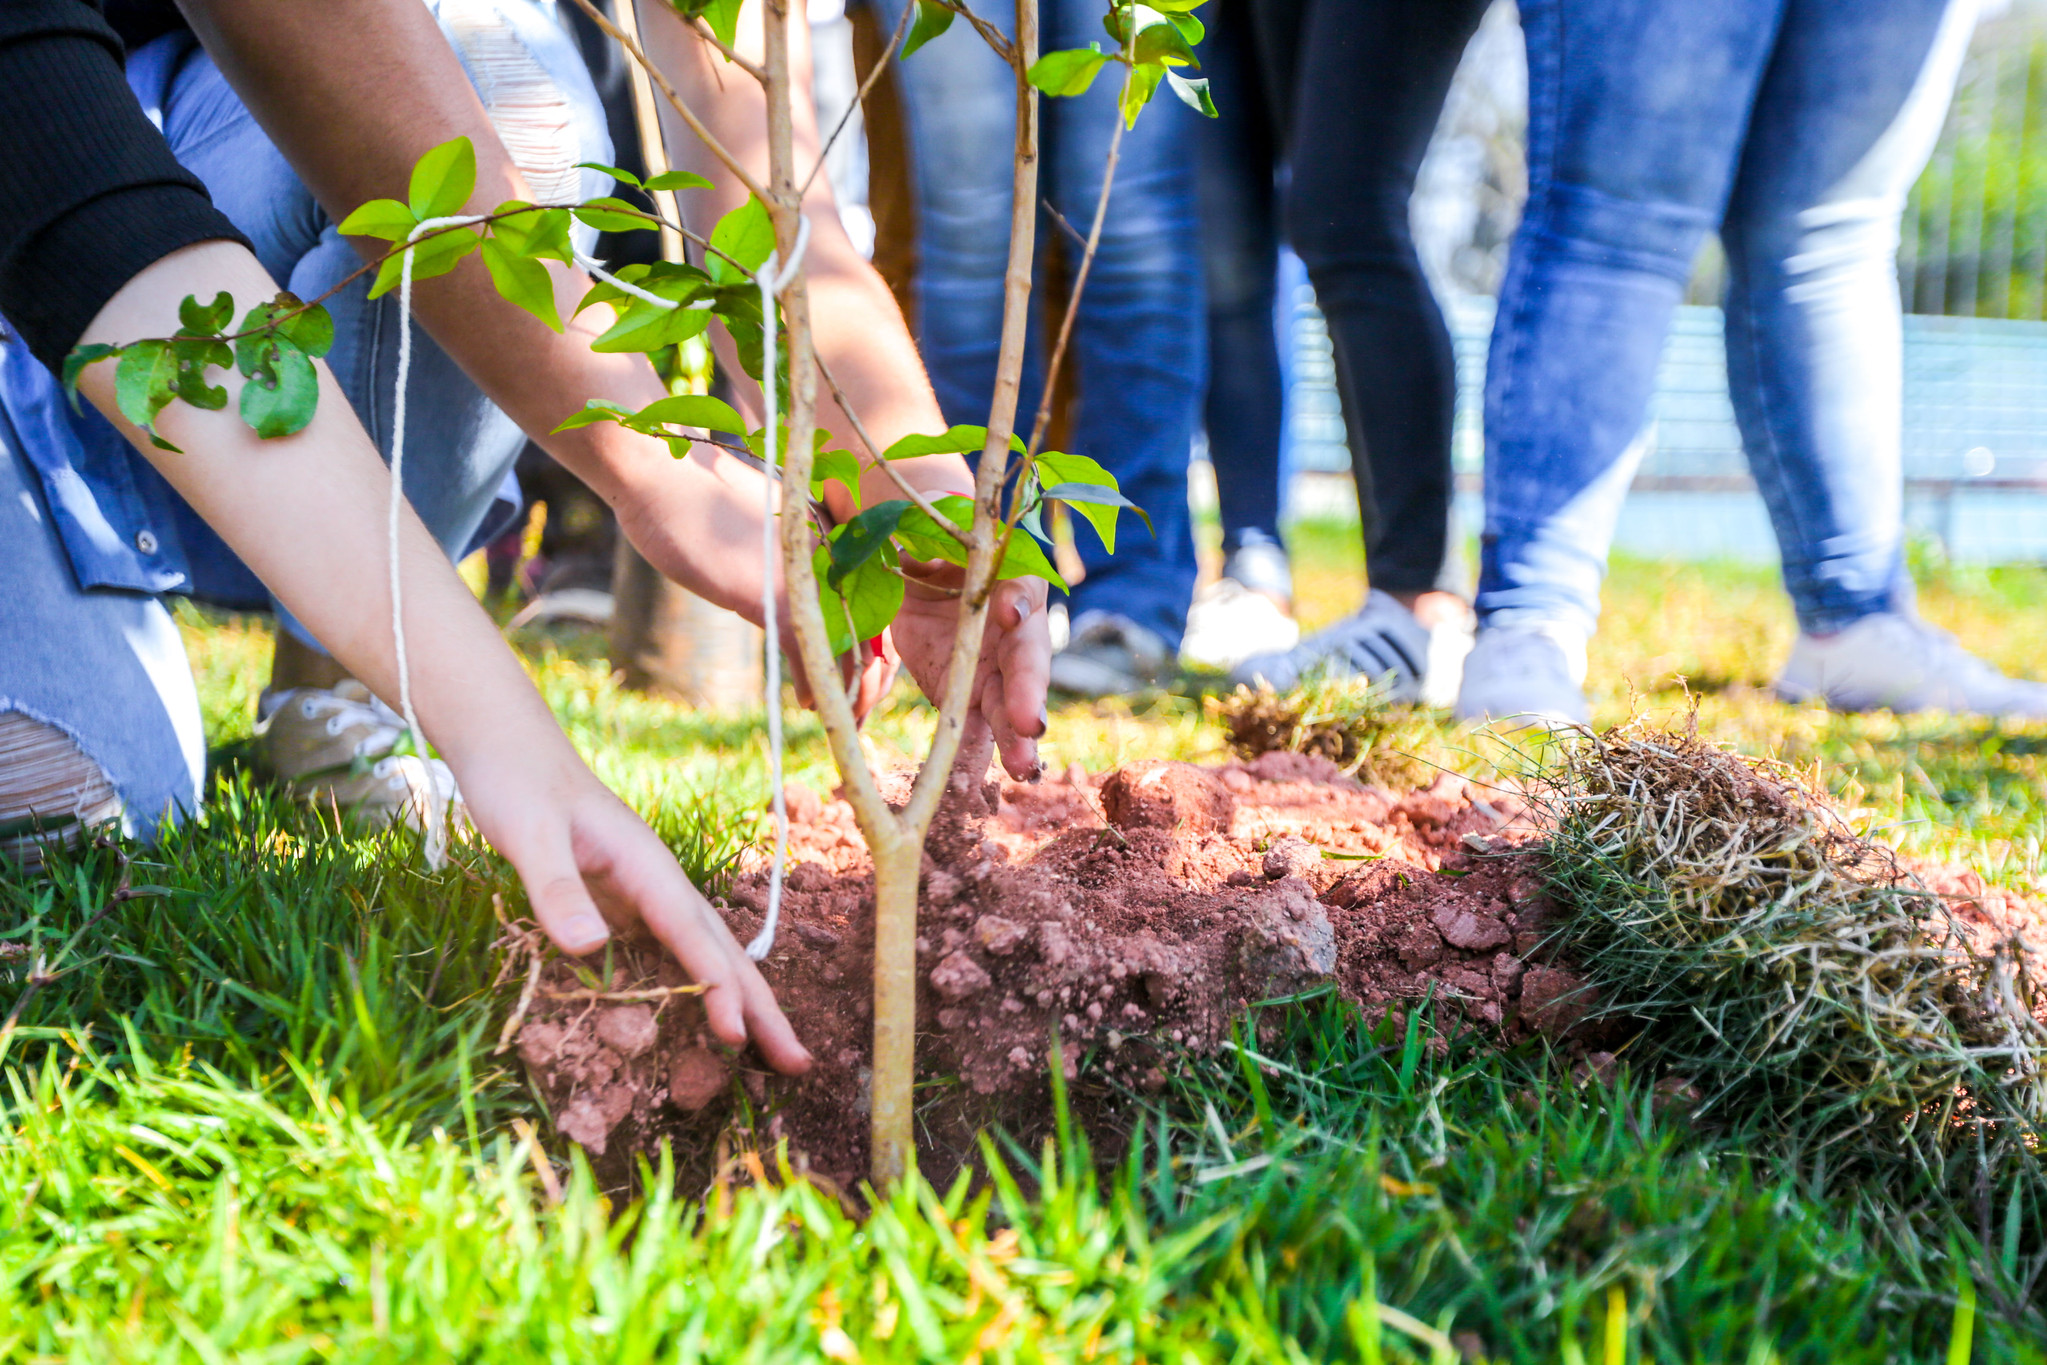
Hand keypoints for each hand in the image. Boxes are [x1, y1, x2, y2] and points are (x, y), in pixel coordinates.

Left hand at [475, 773, 812, 1075]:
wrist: (511, 747)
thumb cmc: (519, 784)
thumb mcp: (528, 835)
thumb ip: (558, 889)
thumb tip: (590, 948)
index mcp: (648, 868)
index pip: (695, 937)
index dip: (719, 990)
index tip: (738, 1039)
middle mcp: (658, 884)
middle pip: (722, 952)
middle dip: (761, 1007)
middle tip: (800, 1063)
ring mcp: (644, 896)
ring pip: (705, 955)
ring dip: (740, 1002)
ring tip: (771, 1055)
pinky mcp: (623, 904)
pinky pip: (670, 954)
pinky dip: (697, 990)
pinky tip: (705, 1018)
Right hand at [612, 448, 895, 722]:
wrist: (659, 472)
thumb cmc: (699, 494)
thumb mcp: (758, 527)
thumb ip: (785, 558)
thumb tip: (789, 595)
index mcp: (830, 536)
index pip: (873, 601)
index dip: (875, 647)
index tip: (865, 679)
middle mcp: (828, 554)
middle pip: (872, 628)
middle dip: (870, 679)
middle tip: (857, 712)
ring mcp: (802, 574)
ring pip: (847, 646)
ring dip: (848, 691)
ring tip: (843, 719)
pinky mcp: (770, 593)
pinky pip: (810, 650)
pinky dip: (816, 682)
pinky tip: (810, 703)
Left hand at [889, 565, 1050, 780]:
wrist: (919, 576)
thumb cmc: (936, 546)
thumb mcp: (932, 540)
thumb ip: (930, 549)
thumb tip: (919, 558)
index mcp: (1013, 585)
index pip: (1019, 593)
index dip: (1015, 605)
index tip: (1009, 613)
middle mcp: (1013, 636)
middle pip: (1025, 667)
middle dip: (1027, 696)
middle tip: (1031, 725)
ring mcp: (992, 673)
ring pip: (1008, 710)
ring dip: (1015, 741)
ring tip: (1023, 769)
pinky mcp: (964, 698)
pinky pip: (972, 733)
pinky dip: (970, 761)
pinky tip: (969, 788)